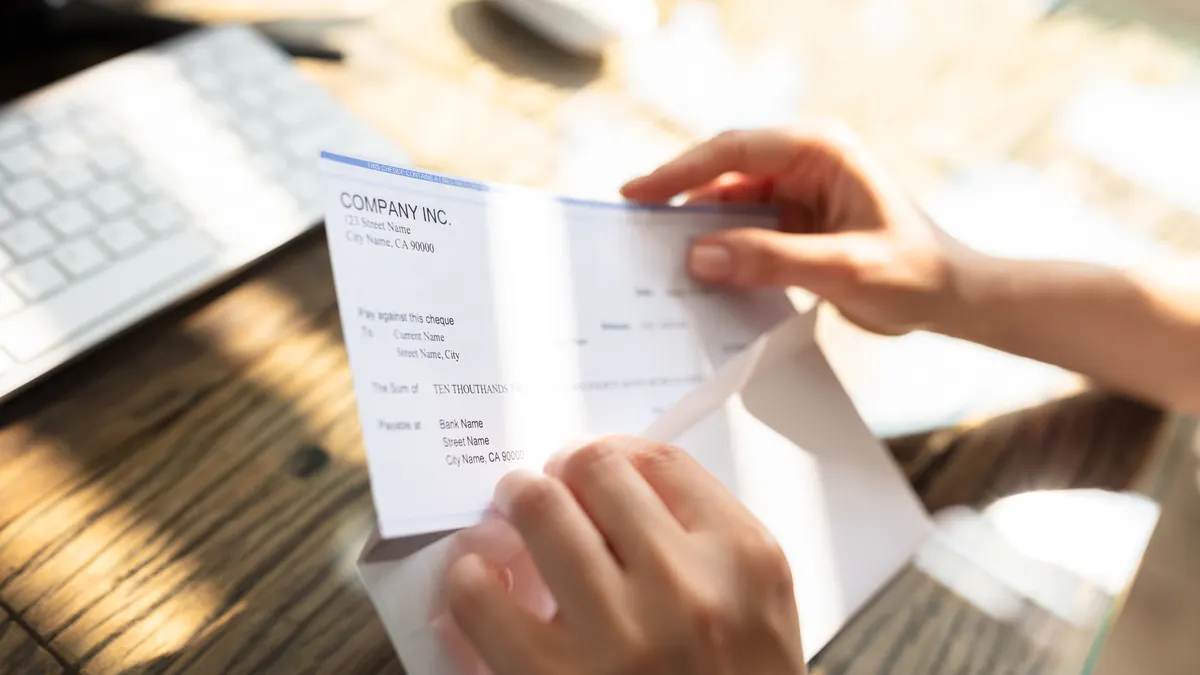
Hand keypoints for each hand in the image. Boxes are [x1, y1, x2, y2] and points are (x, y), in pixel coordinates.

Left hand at [442, 436, 805, 674]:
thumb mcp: (760, 611)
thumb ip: (705, 541)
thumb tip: (604, 484)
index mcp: (744, 559)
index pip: (658, 461)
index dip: (609, 453)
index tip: (586, 467)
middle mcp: (684, 586)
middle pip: (593, 468)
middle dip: (557, 472)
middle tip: (538, 490)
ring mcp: (618, 634)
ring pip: (537, 508)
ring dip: (513, 506)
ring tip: (503, 524)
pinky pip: (481, 594)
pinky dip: (471, 579)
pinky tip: (479, 585)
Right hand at [621, 125, 980, 335]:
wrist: (951, 299)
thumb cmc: (914, 273)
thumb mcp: (842, 268)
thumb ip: (769, 260)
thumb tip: (698, 257)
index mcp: (821, 150)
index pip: (736, 150)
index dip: (681, 170)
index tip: (637, 193)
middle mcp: (804, 163)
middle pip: (724, 172)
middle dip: (680, 199)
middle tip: (633, 227)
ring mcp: (797, 193)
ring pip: (728, 204)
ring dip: (697, 230)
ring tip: (655, 257)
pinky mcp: (793, 224)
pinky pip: (742, 231)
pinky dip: (719, 250)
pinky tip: (695, 273)